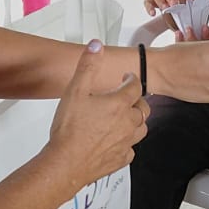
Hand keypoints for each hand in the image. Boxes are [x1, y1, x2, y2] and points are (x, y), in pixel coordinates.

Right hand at [45, 41, 148, 189]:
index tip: (126, 78)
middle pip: (143, 107)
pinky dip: (127, 143)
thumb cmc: (70, 130)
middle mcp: (128, 123)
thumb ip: (87, 66)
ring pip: (141, 128)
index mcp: (119, 104)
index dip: (131, 79)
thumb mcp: (75, 90)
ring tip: (124, 117)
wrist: (66, 163)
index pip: (135, 85)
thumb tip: (96, 46)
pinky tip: (117, 141)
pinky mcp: (121, 159)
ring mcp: (126, 143)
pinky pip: (131, 149)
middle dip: (136, 100)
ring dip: (135, 120)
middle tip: (126, 97)